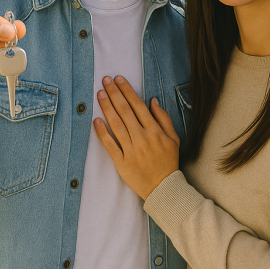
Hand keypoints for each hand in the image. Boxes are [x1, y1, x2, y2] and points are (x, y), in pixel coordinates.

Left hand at [94, 75, 179, 199]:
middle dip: (114, 93)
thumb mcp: (174, 139)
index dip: (127, 91)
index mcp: (155, 131)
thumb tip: (152, 101)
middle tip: (105, 80)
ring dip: (107, 107)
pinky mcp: (121, 162)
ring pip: (116, 124)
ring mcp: (131, 150)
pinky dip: (102, 132)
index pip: (138, 105)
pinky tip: (95, 120)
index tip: (119, 79)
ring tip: (100, 94)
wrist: (163, 189)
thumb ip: (163, 118)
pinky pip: (110, 144)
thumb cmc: (168, 162)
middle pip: (125, 111)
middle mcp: (142, 138)